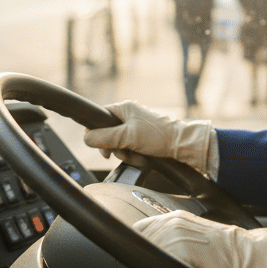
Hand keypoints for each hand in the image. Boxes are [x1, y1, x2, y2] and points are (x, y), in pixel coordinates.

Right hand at [85, 100, 218, 177]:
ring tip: (134, 156)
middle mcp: (129, 115)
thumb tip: (85, 138)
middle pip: (107, 133)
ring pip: (118, 143)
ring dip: (124, 153)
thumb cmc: (157, 136)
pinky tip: (140, 158)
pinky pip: (129, 148)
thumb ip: (104, 137)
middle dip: (113, 147)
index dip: (96, 132)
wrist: (181, 145)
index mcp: (124, 108)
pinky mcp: (142, 138)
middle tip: (118, 153)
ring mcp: (136, 127)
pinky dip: (132, 155)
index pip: (99, 117)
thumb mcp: (126, 137)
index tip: (98, 145)